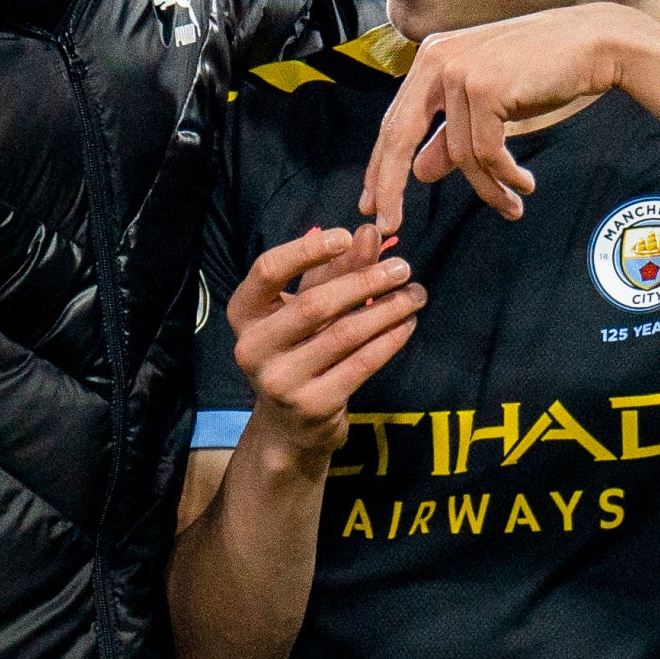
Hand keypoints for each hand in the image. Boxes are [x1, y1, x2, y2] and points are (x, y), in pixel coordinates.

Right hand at [227, 224, 424, 459]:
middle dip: (365, 281)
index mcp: (243, 314)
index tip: (346, 236)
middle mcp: (252, 348)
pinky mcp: (311, 406)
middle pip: (314, 304)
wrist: (291, 426)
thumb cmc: (299, 351)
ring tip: (416, 295)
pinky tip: (406, 324)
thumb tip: (368, 232)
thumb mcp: (308, 308)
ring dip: (388, 310)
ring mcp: (279, 382)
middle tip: (403, 268)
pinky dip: (389, 340)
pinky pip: (361, 364)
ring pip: (344, 334)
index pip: (267, 270)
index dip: (307, 250)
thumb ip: (335, 271)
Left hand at [359, 2, 654, 230]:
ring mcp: (458, 70)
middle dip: (392, 186)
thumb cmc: (544, 70)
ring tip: (511, 205)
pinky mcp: (485, 86)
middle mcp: (436, 59)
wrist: (593, 43)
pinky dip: (504, 177)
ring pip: (458, 152)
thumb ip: (451, 134)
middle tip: (389, 226)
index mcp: (430, 59)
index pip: (394, 122)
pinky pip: (485, 151)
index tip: (373, 204)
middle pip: (400, 136)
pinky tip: (523, 186)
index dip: (380, 167)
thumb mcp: (489, 103)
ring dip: (486, 188)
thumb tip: (421, 171)